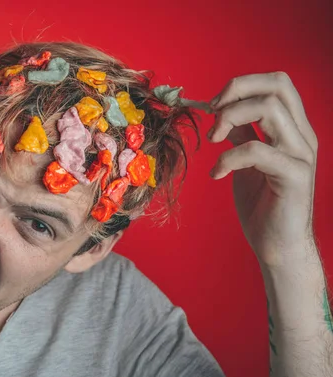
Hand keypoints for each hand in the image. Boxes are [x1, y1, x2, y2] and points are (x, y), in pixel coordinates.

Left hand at [207, 72, 317, 267]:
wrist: (278, 246)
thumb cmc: (264, 205)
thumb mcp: (247, 162)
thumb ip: (243, 135)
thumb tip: (223, 113)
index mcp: (294, 130)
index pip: (278, 83)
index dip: (243, 85)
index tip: (215, 105)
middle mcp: (302, 137)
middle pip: (278, 85)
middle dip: (236, 91)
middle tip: (212, 115)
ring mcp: (301, 155)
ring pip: (269, 108)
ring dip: (230, 118)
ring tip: (213, 140)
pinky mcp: (293, 176)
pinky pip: (256, 150)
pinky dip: (228, 157)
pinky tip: (217, 173)